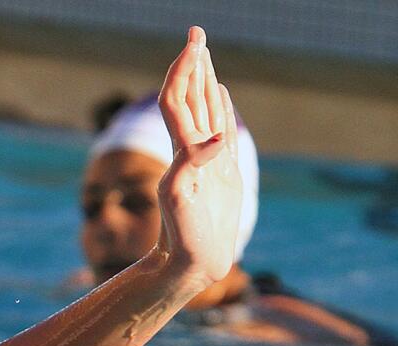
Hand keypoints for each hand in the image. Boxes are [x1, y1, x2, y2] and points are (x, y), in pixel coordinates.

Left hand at [154, 26, 241, 289]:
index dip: (182, 70)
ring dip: (203, 80)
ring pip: (203, 109)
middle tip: (197, 32)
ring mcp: (205, 157)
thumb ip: (191, 168)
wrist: (191, 261)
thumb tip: (212, 141)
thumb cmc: (182, 236)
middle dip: (192, 64)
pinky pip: (218, 128)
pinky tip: (220, 93)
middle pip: (189, 97)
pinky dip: (218, 106)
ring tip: (205, 54)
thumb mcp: (181, 201)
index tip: (192, 42)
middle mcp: (191, 148)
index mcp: (181, 150)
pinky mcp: (219, 170)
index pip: (177, 98)